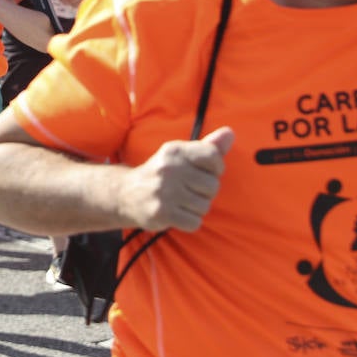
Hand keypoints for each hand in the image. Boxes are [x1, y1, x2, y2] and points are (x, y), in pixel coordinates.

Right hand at [119, 127, 234, 231]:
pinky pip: (194, 222)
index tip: (204, 172)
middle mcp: (168, 168)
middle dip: (205, 192)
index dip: (215, 168)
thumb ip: (208, 146)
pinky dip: (188, 222)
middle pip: (213, 185)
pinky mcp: (161, 212)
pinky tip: (176, 213)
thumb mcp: (180, 155)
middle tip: (187, 190)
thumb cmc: (162, 173)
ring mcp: (164, 191)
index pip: (213, 156)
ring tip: (180, 202)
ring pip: (205, 206)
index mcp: (174, 151)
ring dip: (196, 208)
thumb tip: (230, 133)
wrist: (125, 193)